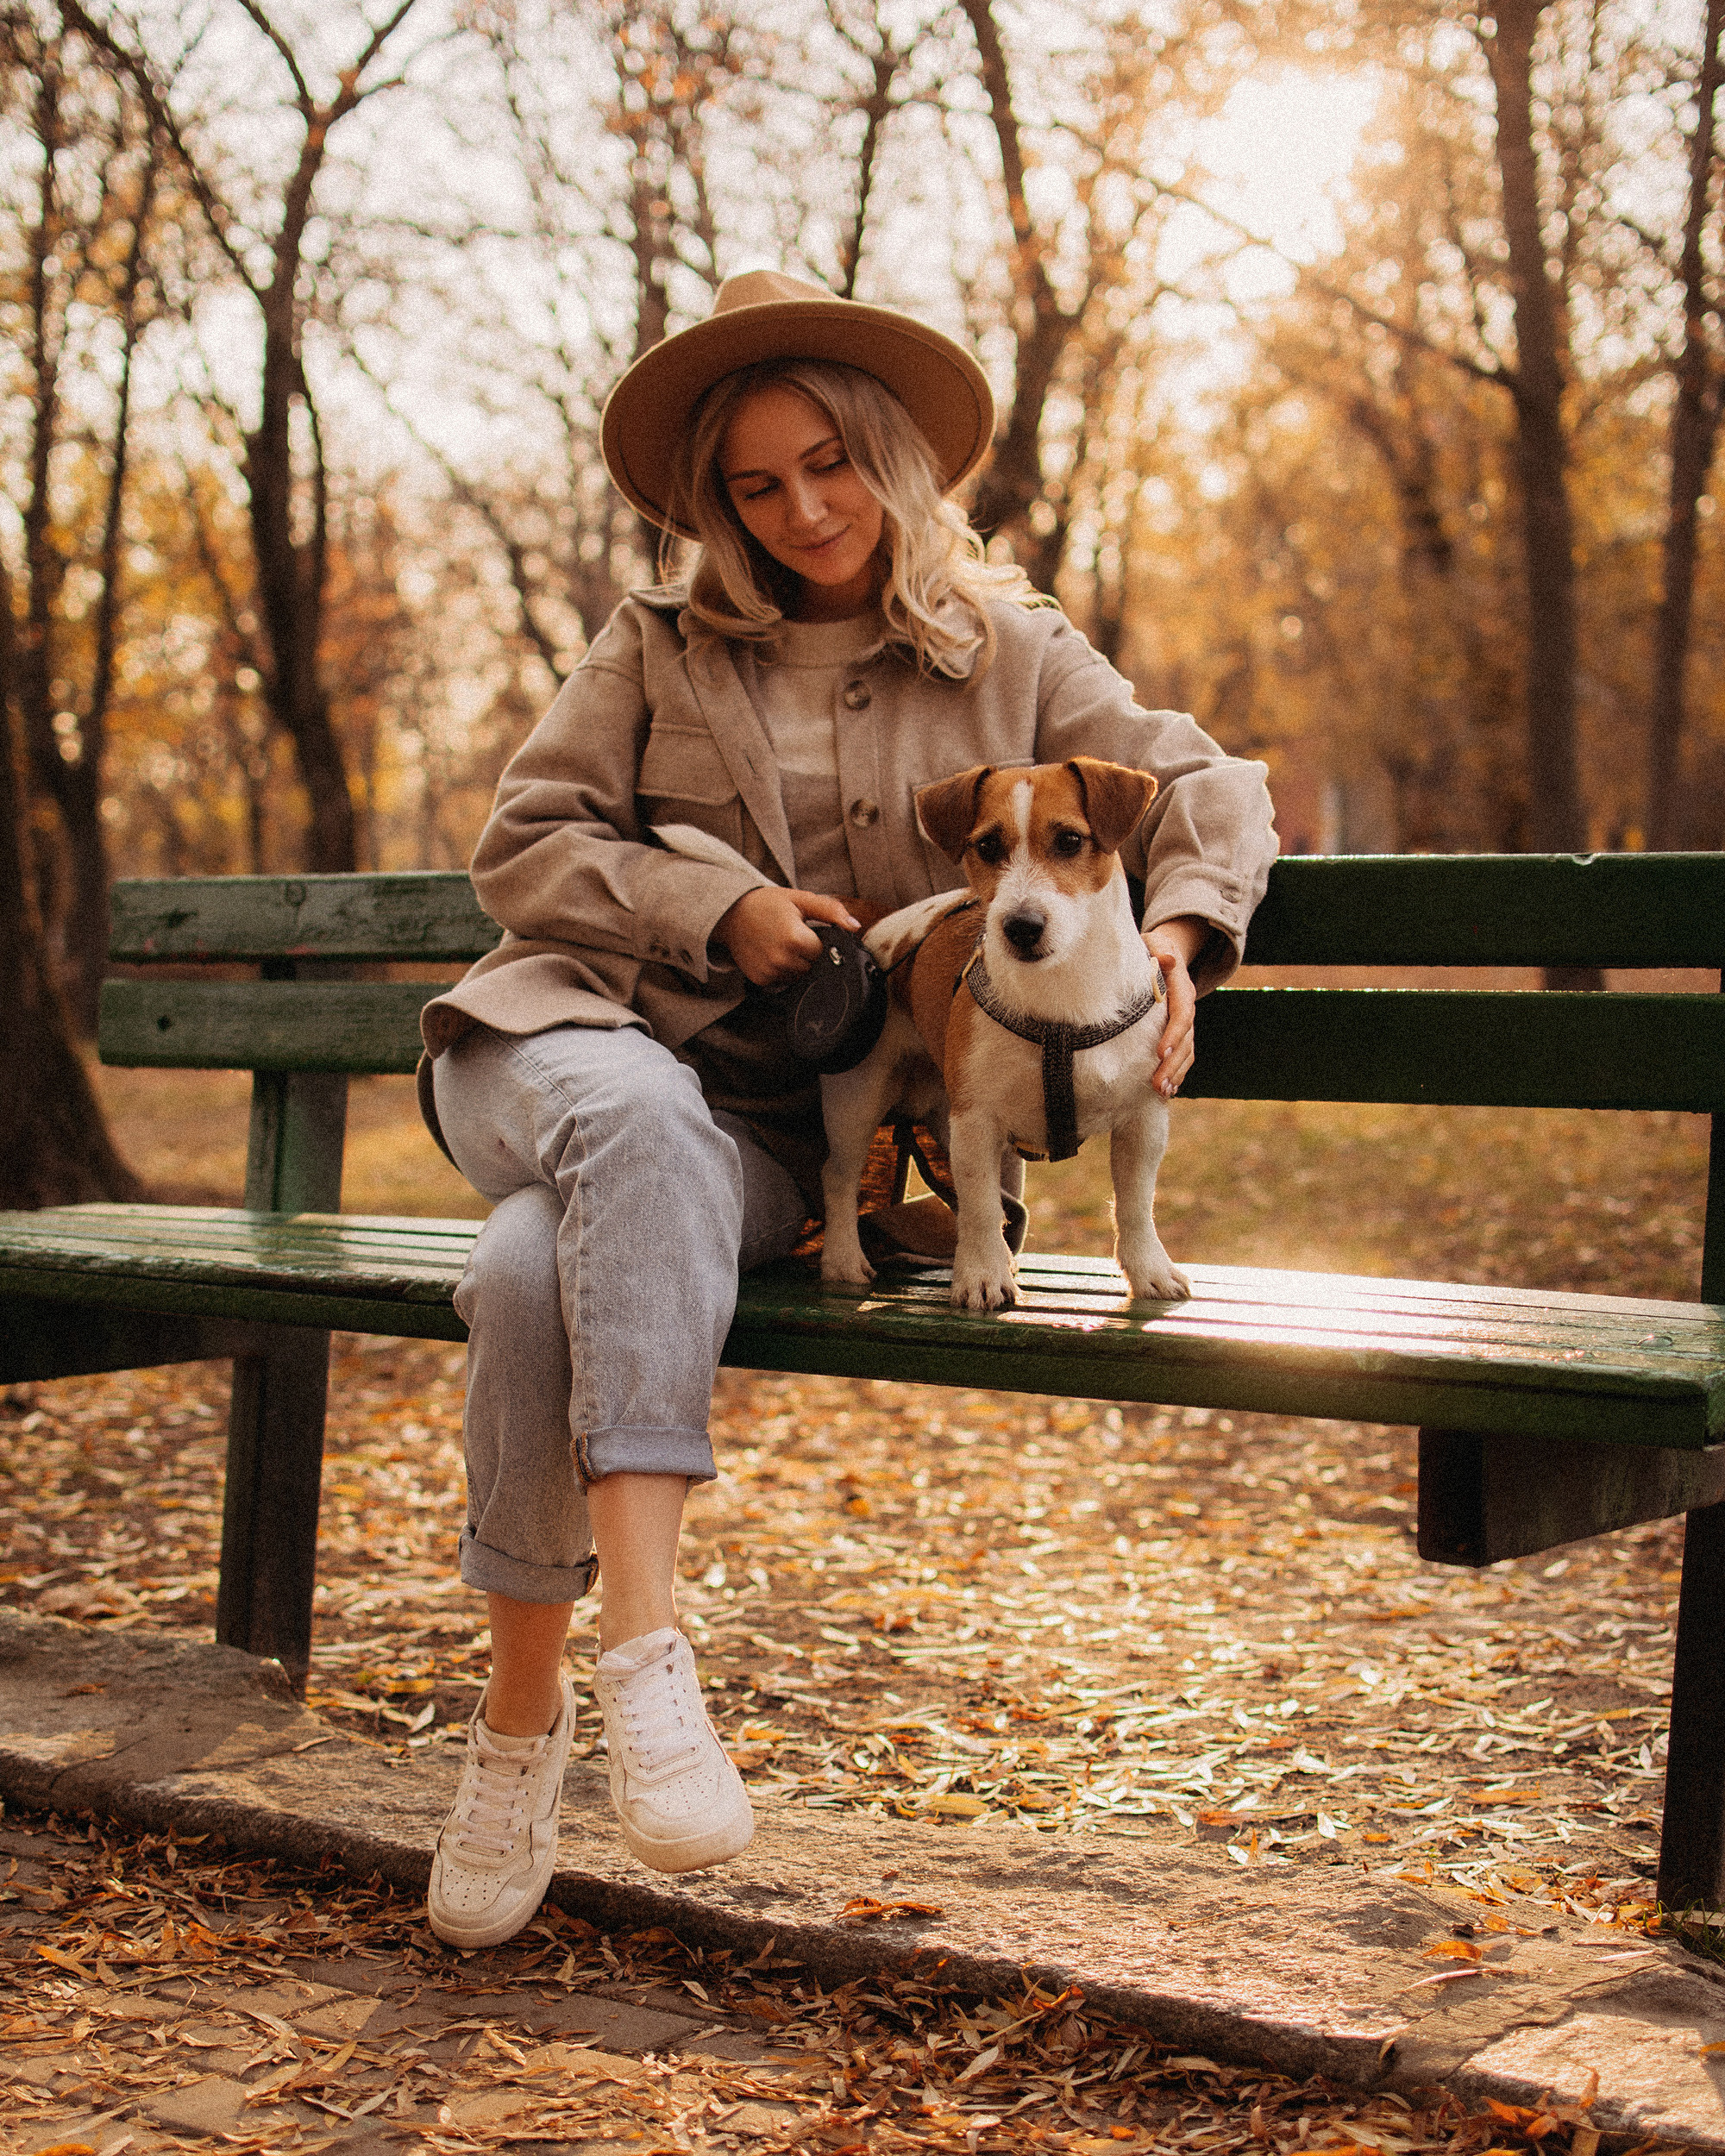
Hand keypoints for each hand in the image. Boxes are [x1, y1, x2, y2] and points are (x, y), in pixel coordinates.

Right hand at [716, 886, 861, 987]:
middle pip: (812, 967)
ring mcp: (770, 972)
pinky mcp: (760, 980)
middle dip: (807, 954)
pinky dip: (781, 971)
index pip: (822, 952)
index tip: (805, 931)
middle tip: (791, 935)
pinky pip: (782, 982)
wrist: (731, 913)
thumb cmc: (767, 904)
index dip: (817, 942)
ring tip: (780, 944)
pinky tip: (771, 954)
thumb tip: (854, 926)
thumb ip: (831, 911)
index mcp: (795, 939)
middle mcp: (782, 959)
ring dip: (795, 964)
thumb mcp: (801, 899)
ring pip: (798, 977)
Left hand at [1142, 915, 1207, 1098]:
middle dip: (1172, 1064)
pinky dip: (1178, 1073)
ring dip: (1176, 1073)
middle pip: (1185, 1040)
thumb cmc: (1154, 948)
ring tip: (1162, 1092)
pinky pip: (1184, 1056)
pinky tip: (1168, 1091)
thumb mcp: (1155, 943)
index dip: (1173, 1034)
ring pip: (1187, 1052)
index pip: (1181, 1014)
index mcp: (1181, 988)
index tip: (1159, 1052)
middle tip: (1157, 1084)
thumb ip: (1160, 950)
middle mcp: (1187, 1007)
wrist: (1167, 951)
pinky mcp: (1180, 1031)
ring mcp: (1185, 1022)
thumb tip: (1168, 958)